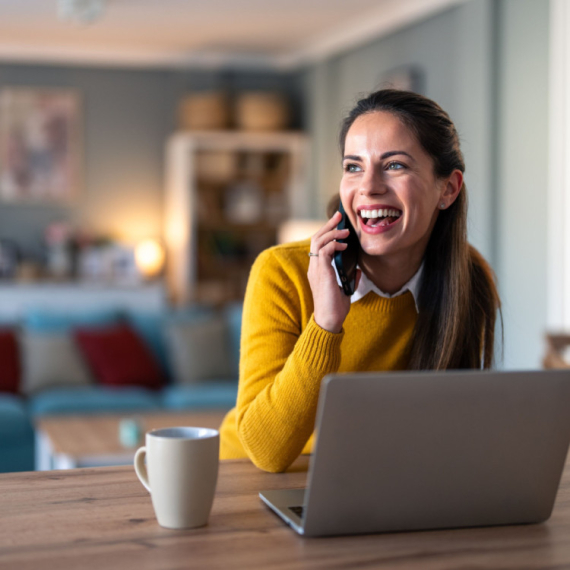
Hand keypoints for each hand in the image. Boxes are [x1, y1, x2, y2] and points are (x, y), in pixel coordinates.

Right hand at [308, 211, 360, 333]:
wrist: (330, 320)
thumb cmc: (335, 308)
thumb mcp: (345, 289)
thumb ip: (350, 278)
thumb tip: (358, 269)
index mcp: (318, 269)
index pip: (318, 245)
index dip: (327, 232)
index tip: (338, 223)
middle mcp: (314, 267)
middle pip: (316, 238)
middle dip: (328, 225)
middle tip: (339, 215)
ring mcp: (316, 269)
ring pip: (318, 241)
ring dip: (332, 232)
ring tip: (345, 230)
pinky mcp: (322, 272)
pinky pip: (324, 251)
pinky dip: (334, 244)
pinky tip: (344, 245)